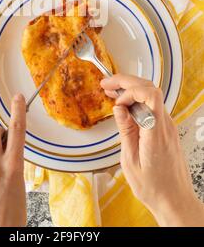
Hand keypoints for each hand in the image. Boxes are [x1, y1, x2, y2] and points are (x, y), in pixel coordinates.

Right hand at [101, 74, 203, 226]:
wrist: (174, 200)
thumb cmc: (153, 186)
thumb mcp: (130, 160)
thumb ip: (125, 131)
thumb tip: (118, 108)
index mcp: (156, 132)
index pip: (150, 95)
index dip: (131, 90)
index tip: (117, 101)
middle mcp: (165, 125)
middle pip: (150, 89)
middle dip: (126, 82)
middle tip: (106, 84)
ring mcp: (168, 126)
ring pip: (151, 96)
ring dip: (131, 90)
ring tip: (111, 91)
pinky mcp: (166, 130)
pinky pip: (152, 107)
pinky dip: (137, 101)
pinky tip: (124, 106)